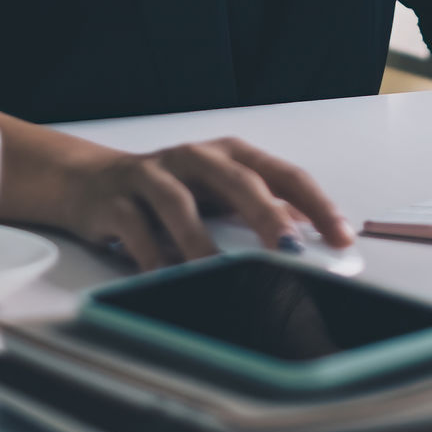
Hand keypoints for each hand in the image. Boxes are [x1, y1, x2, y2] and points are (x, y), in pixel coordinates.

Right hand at [50, 137, 353, 269]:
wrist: (91, 183)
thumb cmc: (168, 193)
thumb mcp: (220, 197)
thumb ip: (262, 210)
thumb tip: (312, 236)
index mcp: (230, 154)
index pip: (282, 174)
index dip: (316, 204)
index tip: (340, 238)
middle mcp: (195, 157)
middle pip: (237, 179)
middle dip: (266, 215)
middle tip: (290, 250)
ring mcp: (153, 175)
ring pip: (180, 203)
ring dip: (201, 242)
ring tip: (218, 272)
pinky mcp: (117, 199)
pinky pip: (136, 229)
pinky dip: (152, 256)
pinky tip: (164, 277)